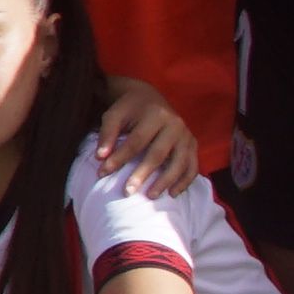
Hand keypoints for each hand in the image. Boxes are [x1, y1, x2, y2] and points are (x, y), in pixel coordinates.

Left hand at [86, 74, 204, 189]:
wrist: (150, 98)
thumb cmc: (129, 109)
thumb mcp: (115, 115)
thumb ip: (107, 134)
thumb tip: (100, 158)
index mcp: (155, 114)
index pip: (136, 141)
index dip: (120, 158)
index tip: (103, 173)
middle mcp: (175, 124)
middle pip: (158, 154)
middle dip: (142, 174)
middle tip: (127, 192)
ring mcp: (186, 135)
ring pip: (179, 162)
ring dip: (165, 181)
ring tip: (150, 196)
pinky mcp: (193, 144)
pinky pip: (192, 166)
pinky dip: (184, 182)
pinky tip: (172, 194)